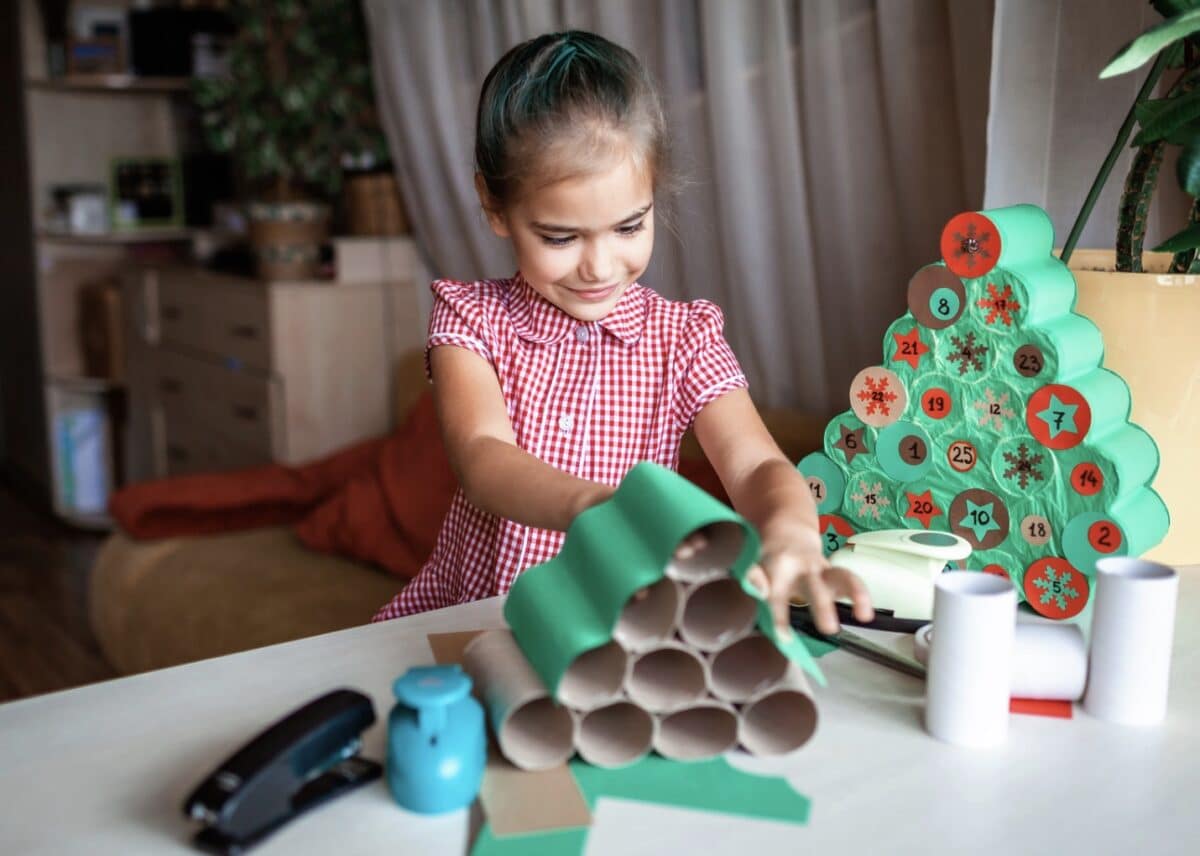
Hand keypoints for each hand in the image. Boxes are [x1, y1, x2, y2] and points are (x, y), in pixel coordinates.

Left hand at [750, 539, 873, 636]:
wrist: (786, 536)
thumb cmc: (768, 562)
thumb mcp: (754, 568)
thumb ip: (754, 580)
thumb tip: (758, 592)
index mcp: (777, 568)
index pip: (777, 596)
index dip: (779, 617)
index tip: (784, 639)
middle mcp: (802, 568)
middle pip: (814, 586)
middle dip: (823, 607)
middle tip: (830, 629)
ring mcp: (822, 569)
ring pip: (841, 576)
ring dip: (855, 593)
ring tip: (864, 615)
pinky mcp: (836, 574)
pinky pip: (852, 581)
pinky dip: (861, 594)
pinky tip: (865, 614)